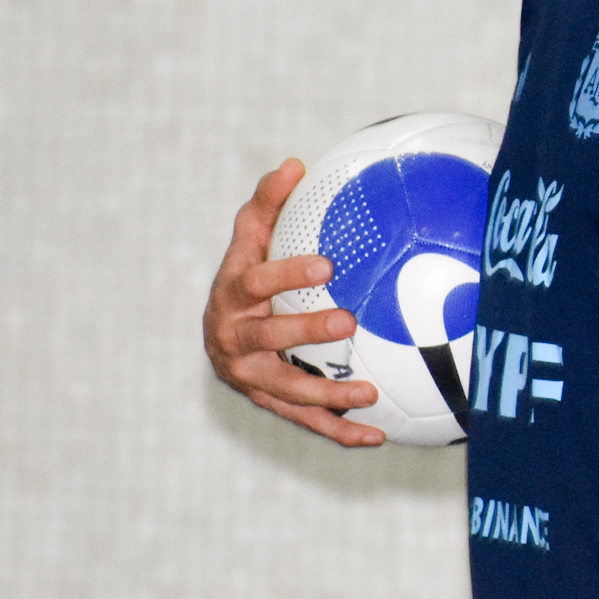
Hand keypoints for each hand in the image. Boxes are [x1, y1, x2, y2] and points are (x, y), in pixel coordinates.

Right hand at [200, 158, 386, 447]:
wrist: (221, 336)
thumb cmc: (245, 278)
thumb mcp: (249, 242)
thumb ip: (267, 206)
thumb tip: (295, 163)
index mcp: (230, 296)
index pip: (255, 282)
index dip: (286, 274)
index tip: (326, 264)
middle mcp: (234, 341)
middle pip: (268, 338)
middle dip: (305, 332)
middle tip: (347, 320)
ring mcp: (250, 378)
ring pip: (286, 390)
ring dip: (327, 393)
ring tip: (369, 391)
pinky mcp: (271, 404)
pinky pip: (306, 421)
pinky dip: (340, 431)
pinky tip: (377, 434)